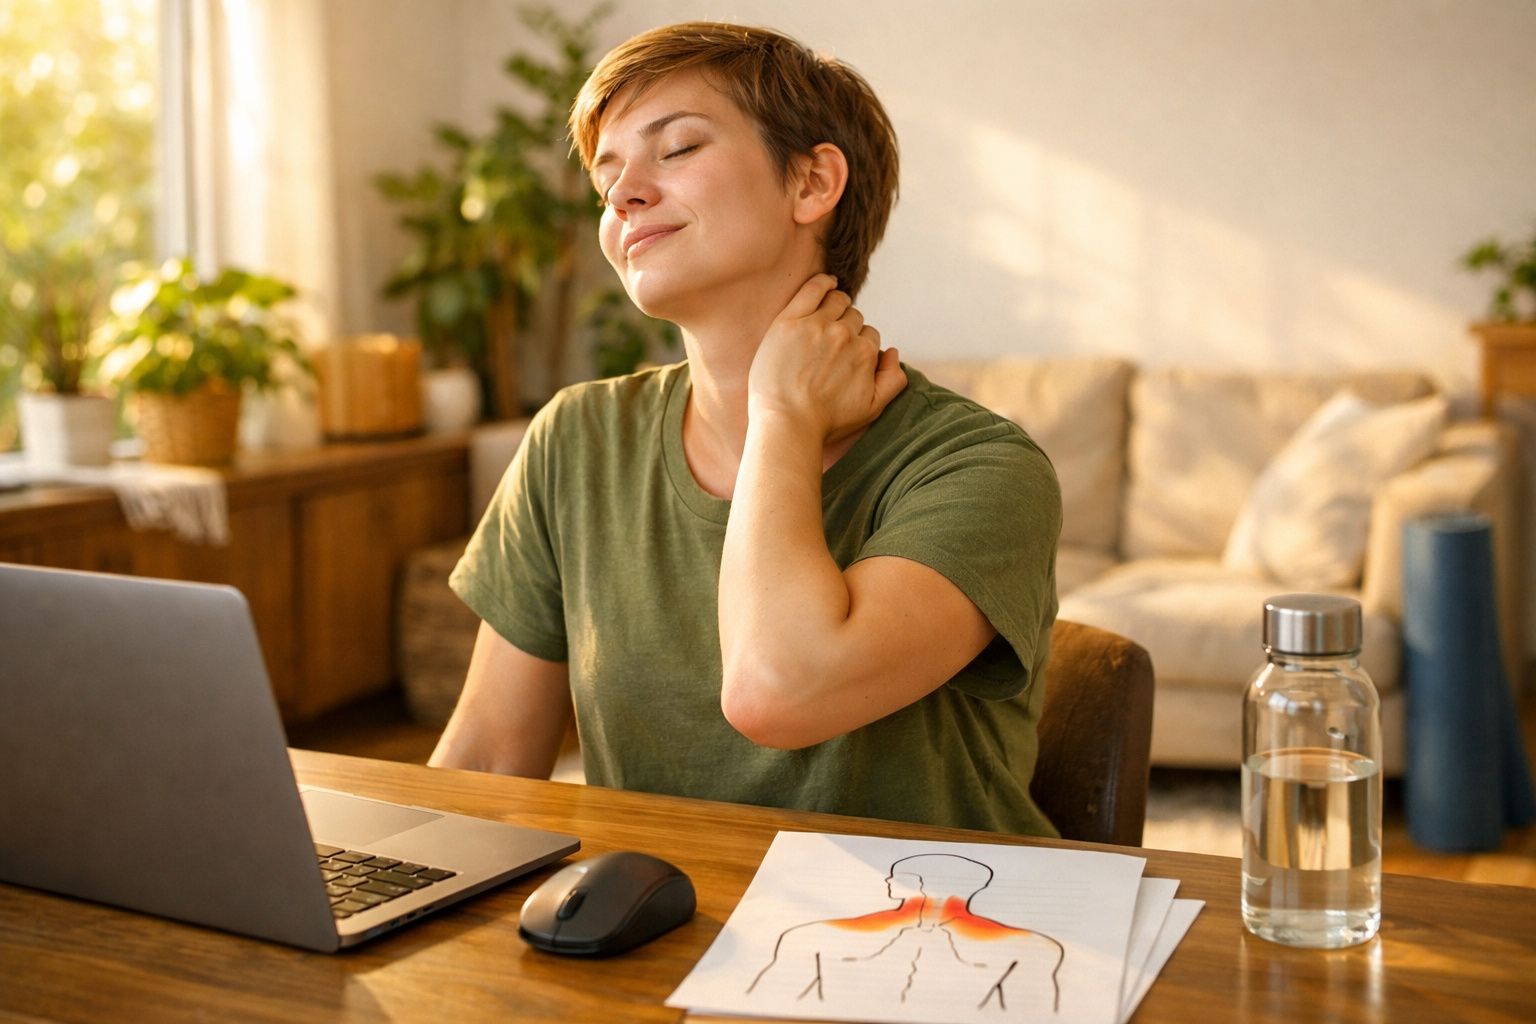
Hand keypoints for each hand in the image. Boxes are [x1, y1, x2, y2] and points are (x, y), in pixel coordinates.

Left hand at [747, 274, 907, 443]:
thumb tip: (892, 352)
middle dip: (847, 326)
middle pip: (853, 317)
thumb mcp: (872, 409)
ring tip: (825, 316)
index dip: (858, 344)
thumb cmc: (826, 422)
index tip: (843, 356)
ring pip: (836, 301)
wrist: (786, 424)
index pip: (869, 335)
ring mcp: (816, 325)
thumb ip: (893, 380)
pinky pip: (812, 288)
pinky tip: (825, 283)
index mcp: (865, 352)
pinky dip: (822, 282)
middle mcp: (844, 335)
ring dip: (835, 305)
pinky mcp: (790, 321)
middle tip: (830, 343)